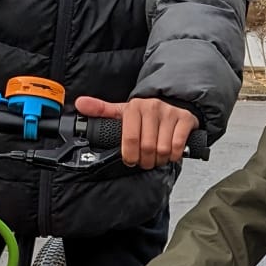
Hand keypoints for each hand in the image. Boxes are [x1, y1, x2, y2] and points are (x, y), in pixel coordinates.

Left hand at [74, 94, 198, 169]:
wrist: (173, 104)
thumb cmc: (146, 114)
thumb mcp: (123, 112)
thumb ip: (101, 110)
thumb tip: (80, 104)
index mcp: (134, 106)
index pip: (130, 139)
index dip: (129, 156)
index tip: (130, 160)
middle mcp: (153, 107)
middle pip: (147, 147)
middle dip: (145, 161)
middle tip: (144, 161)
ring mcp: (170, 113)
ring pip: (162, 149)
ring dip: (159, 160)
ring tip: (156, 158)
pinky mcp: (185, 119)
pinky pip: (177, 146)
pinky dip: (173, 156)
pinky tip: (170, 153)